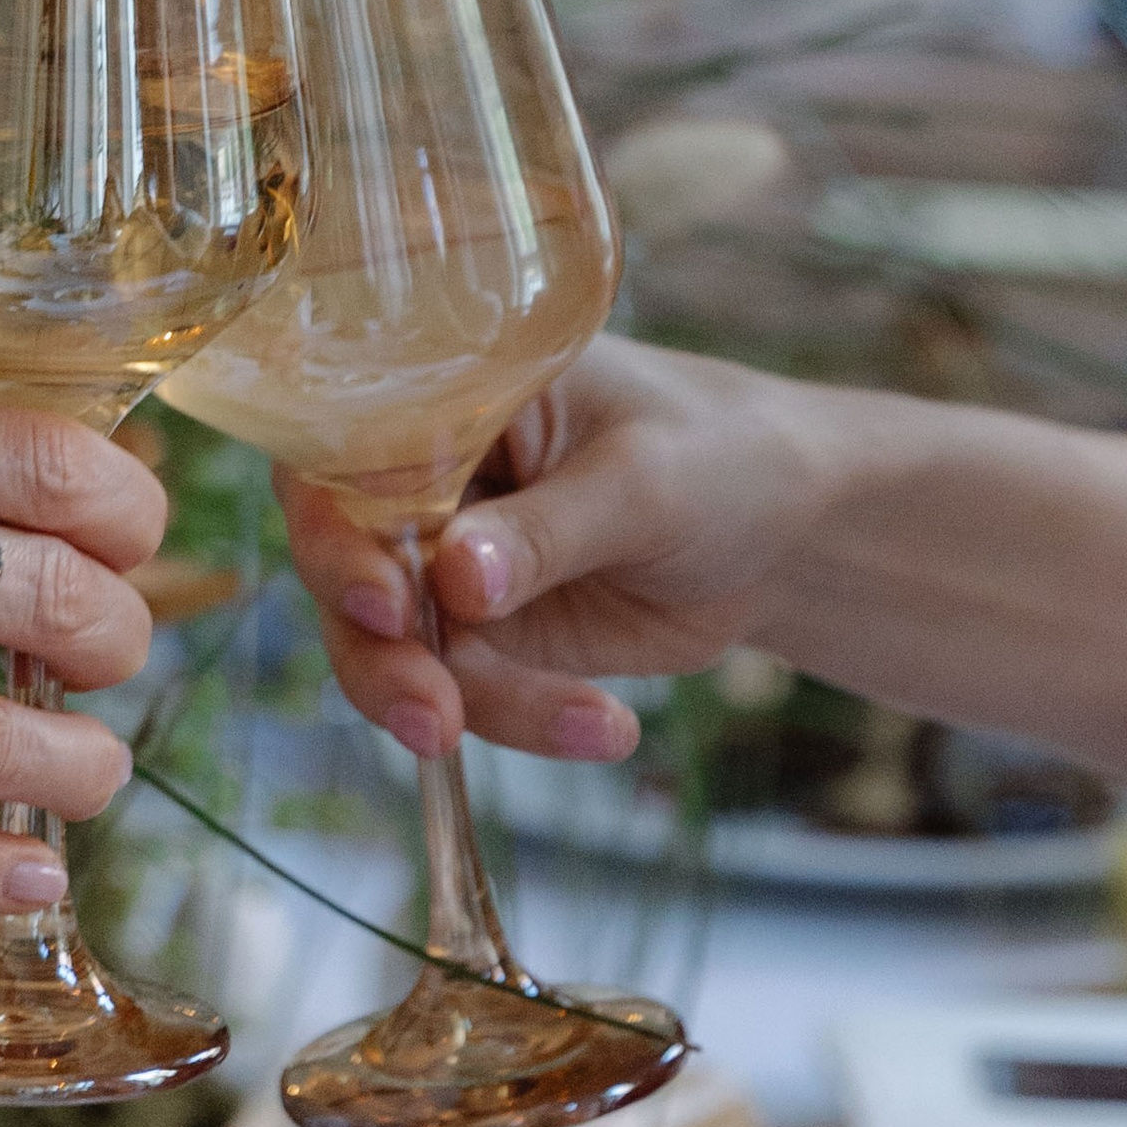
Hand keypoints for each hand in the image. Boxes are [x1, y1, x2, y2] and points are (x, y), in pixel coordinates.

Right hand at [0, 382, 163, 915]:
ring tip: (86, 774)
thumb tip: (31, 499)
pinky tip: (33, 878)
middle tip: (106, 659)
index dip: (132, 512)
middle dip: (119, 639)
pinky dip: (1, 875)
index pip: (47, 460)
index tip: (137, 542)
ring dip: (86, 769)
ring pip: (16, 745)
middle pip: (57, 594)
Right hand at [278, 338, 840, 764]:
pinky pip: (466, 692)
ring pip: (390, 648)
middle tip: (432, 709)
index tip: (384, 600)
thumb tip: (456, 581)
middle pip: (342, 565)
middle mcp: (423, 480)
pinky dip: (525, 721)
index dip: (336, 531)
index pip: (343, 456)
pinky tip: (608, 728)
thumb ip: (548, 529)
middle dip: (379, 649)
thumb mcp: (644, 479)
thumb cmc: (719, 454)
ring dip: (447, 702)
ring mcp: (445, 565)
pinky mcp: (482, 637)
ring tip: (555, 729)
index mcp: (444, 397)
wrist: (790, 530)